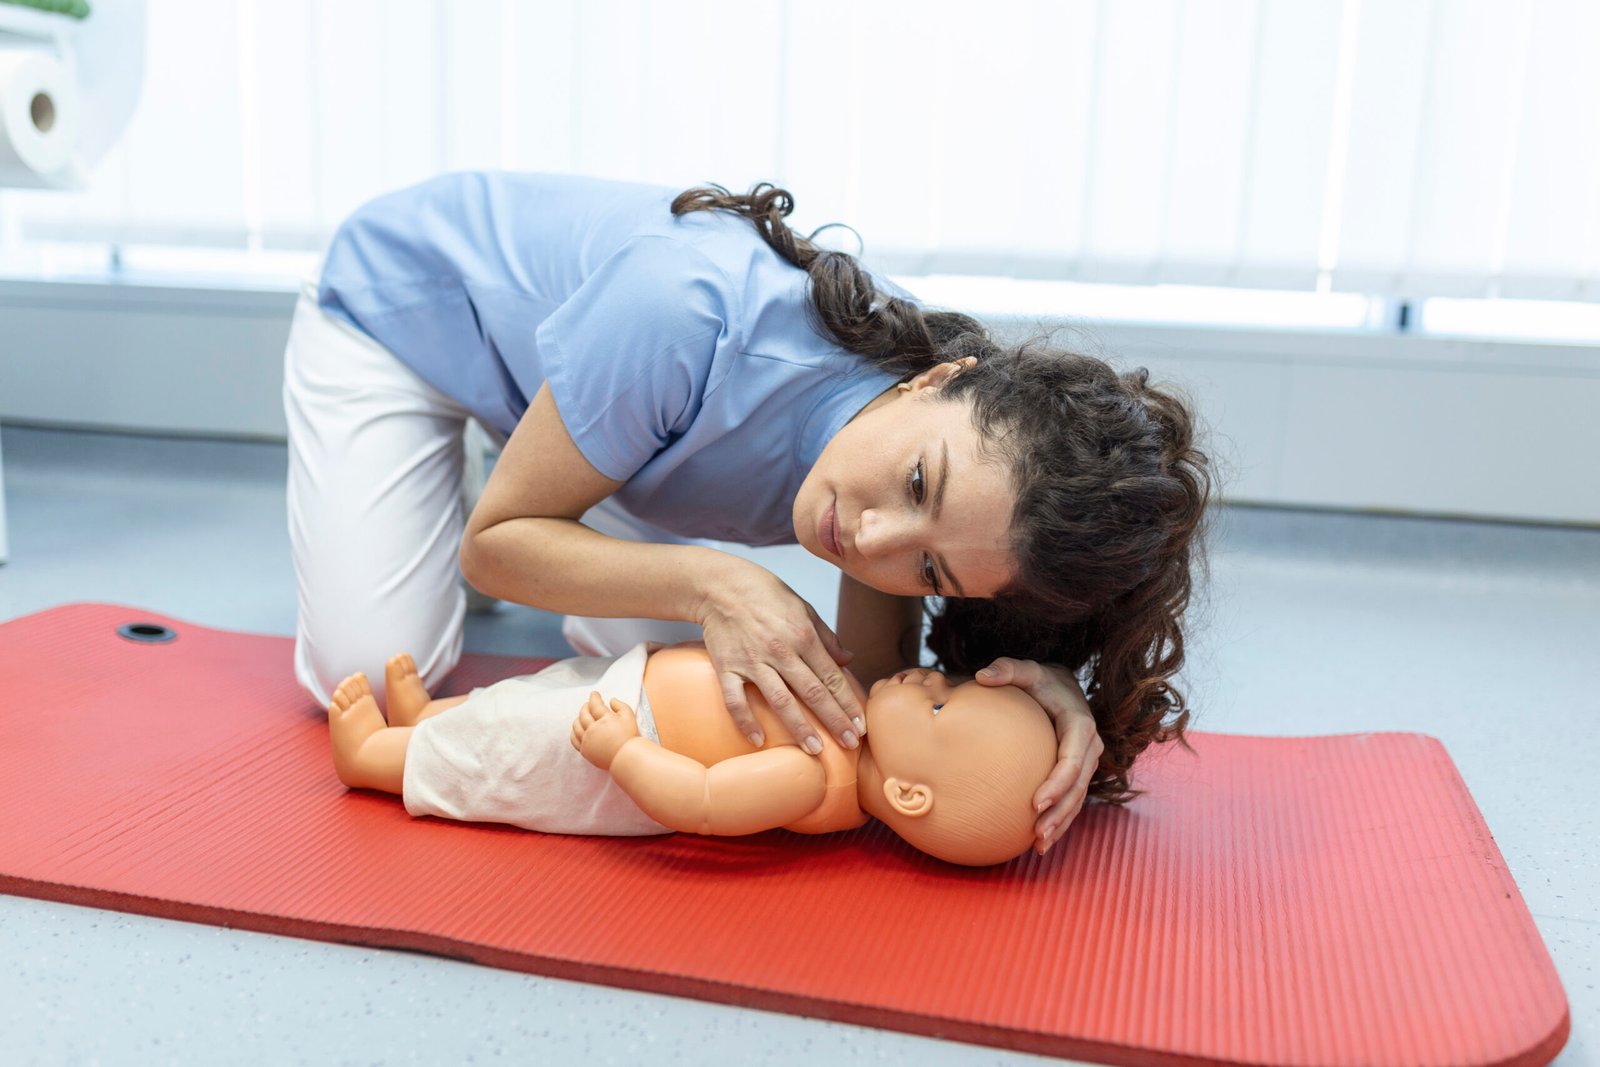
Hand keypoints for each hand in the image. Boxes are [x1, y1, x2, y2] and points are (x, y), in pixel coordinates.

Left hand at [571, 690, 640, 769]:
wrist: (626, 758)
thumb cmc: (629, 737)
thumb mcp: (630, 717)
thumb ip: (621, 706)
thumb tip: (611, 700)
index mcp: (605, 719)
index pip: (595, 704)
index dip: (594, 697)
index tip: (594, 694)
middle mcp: (594, 729)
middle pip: (584, 713)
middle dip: (586, 706)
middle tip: (589, 704)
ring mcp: (588, 740)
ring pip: (576, 725)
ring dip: (579, 718)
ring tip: (583, 716)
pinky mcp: (585, 750)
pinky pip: (574, 739)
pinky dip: (574, 731)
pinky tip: (579, 729)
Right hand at [694, 557, 863, 754]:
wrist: (720, 585)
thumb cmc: (765, 595)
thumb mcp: (803, 608)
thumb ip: (826, 636)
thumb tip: (849, 660)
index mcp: (803, 635)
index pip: (832, 676)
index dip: (848, 703)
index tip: (860, 725)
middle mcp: (781, 651)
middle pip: (812, 692)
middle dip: (834, 720)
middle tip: (850, 744)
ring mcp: (752, 661)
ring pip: (780, 700)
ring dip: (799, 727)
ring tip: (814, 750)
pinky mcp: (726, 667)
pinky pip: (736, 700)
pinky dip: (746, 721)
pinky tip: (758, 741)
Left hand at [975, 657, 1102, 855]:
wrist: (1061, 687)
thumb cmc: (1040, 680)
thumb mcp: (1026, 670)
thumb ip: (1006, 669)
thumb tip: (981, 676)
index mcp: (1080, 726)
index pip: (1072, 761)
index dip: (1057, 785)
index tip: (1035, 803)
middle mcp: (1089, 747)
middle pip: (1077, 788)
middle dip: (1059, 814)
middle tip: (1036, 834)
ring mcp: (1086, 763)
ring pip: (1077, 800)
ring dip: (1061, 824)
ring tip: (1039, 845)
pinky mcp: (1077, 773)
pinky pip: (1071, 800)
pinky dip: (1060, 821)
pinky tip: (1041, 840)